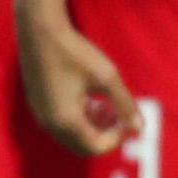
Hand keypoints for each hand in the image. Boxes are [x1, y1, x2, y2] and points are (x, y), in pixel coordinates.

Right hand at [20, 6, 138, 157]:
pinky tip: (87, 97)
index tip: (127, 120)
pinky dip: (77, 119)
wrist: (39, 30)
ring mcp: (41, 115)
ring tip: (106, 106)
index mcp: (67, 121)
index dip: (116, 138)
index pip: (96, 147)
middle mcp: (50, 124)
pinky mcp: (37, 104)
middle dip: (103, 136)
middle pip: (82, 146)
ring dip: (91, 127)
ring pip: (71, 136)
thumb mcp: (106, 77)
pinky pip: (60, 124)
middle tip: (118, 117)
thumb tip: (140, 128)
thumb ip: (125, 104)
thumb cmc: (75, 52)